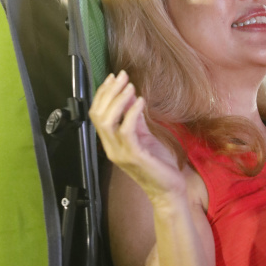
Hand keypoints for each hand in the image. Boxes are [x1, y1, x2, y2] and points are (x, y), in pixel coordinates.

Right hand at [89, 71, 185, 203]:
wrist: (168, 189)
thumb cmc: (157, 162)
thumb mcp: (144, 135)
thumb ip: (134, 118)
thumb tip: (129, 95)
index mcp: (110, 143)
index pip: (96, 115)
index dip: (102, 94)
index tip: (112, 77)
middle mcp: (111, 148)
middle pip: (98, 115)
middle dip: (108, 92)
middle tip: (121, 75)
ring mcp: (120, 153)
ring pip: (108, 122)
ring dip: (118, 100)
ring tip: (130, 86)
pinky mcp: (134, 156)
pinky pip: (127, 130)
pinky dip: (132, 112)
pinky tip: (140, 101)